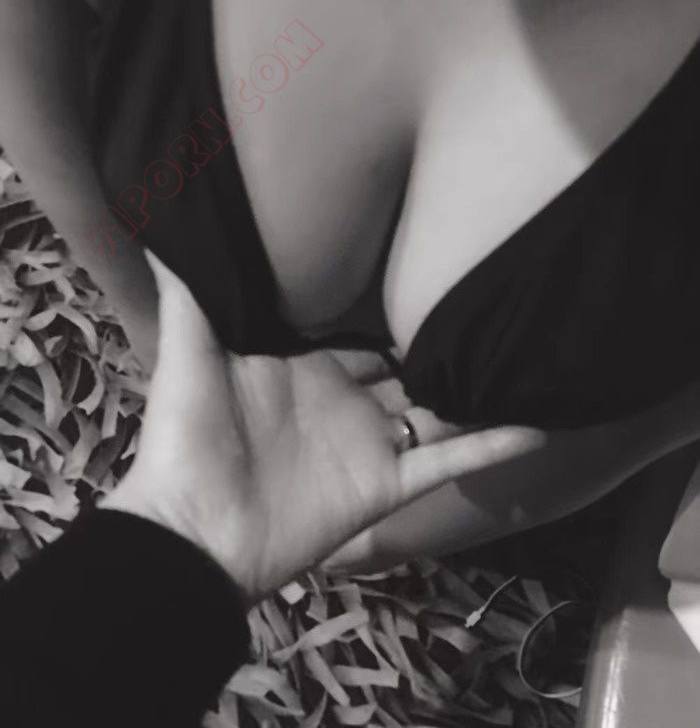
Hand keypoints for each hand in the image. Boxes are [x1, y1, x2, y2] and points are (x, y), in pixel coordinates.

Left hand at [103, 253, 543, 603]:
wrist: (194, 534)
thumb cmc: (189, 439)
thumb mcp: (189, 357)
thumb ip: (187, 296)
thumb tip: (164, 230)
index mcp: (304, 370)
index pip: (356, 335)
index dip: (386, 311)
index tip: (425, 270)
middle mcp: (344, 402)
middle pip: (404, 370)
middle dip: (438, 345)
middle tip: (488, 306)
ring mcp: (370, 445)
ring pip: (436, 412)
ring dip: (475, 390)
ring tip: (527, 355)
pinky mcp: (388, 485)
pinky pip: (449, 463)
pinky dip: (492, 447)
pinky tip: (539, 425)